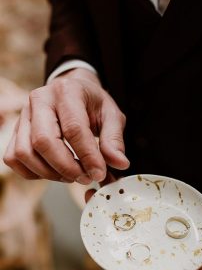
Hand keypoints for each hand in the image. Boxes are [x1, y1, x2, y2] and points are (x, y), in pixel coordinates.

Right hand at [3, 68, 128, 183]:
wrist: (72, 91)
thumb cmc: (92, 104)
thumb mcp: (111, 116)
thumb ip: (114, 140)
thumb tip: (120, 164)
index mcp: (67, 91)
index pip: (73, 128)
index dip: (87, 156)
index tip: (99, 173)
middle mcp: (40, 100)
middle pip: (43, 141)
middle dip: (66, 167)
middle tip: (85, 178)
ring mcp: (23, 115)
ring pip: (25, 152)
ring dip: (50, 173)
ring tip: (72, 175)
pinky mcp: (15, 131)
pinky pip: (14, 158)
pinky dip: (33, 172)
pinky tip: (53, 172)